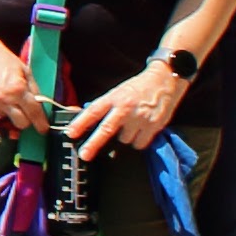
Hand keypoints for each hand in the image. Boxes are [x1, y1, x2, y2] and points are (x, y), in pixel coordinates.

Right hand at [0, 22, 50, 134]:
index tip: (43, 128)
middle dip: (27, 121)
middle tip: (27, 114)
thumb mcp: (24, 69)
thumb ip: (33, 89)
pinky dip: (0, 113)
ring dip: (12, 116)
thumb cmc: (2, 58)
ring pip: (7, 122)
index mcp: (18, 88)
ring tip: (10, 102)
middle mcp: (5, 99)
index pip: (34, 112)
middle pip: (22, 123)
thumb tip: (40, 105)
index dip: (41, 123)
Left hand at [66, 61, 189, 163]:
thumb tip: (83, 119)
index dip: (80, 122)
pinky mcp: (154, 126)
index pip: (94, 111)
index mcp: (114, 97)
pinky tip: (139, 130)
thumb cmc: (138, 88)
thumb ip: (103, 106)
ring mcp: (141, 117)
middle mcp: (126, 107)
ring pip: (124, 140)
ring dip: (124, 137)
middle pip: (107, 128)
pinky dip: (137, 141)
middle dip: (94, 143)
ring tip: (130, 125)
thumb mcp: (117, 92)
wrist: (164, 81)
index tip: (70, 133)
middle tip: (84, 154)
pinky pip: (139, 144)